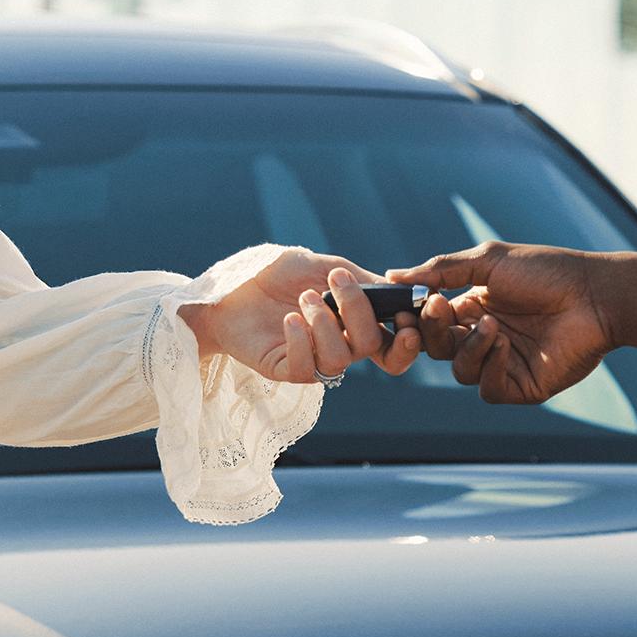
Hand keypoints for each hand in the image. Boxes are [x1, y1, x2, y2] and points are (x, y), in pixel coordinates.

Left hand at [181, 252, 422, 381]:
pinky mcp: (284, 370)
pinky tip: (289, 318)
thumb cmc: (276, 274)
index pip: (393, 345)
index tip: (404, 318)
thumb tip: (400, 290)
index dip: (408, 341)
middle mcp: (338, 345)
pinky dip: (301, 340)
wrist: (229, 287)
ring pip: (340, 359)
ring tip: (303, 298)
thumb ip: (360, 280)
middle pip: (371, 346)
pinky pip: (306, 368)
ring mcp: (312, 360)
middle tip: (337, 281)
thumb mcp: (322, 266)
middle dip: (358, 312)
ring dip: (325, 323)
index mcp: (353, 323)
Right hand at [387, 242, 636, 403]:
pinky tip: (505, 344)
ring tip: (492, 325)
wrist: (594, 296)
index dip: (417, 317)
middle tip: (436, 310)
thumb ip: (440, 270)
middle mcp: (484, 335)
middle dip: (431, 331)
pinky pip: (487, 388)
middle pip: (438, 347)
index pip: (431, 320)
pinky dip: (489, 367)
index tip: (408, 307)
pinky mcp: (521, 385)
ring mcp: (503, 362)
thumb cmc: (546, 271)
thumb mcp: (488, 262)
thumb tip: (392, 275)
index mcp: (473, 306)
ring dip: (469, 347)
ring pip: (460, 370)